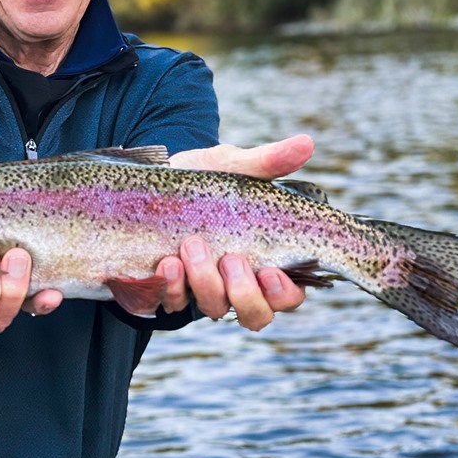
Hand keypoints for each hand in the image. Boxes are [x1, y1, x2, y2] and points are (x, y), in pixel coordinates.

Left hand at [157, 135, 313, 328]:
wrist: (149, 183)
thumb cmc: (202, 179)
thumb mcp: (231, 167)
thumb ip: (266, 162)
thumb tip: (307, 143)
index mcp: (264, 259)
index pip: (288, 295)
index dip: (284, 293)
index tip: (270, 272)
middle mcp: (237, 282)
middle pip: (256, 314)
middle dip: (244, 293)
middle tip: (231, 259)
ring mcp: (203, 289)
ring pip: (215, 308)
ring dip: (205, 283)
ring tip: (191, 247)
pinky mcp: (170, 289)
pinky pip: (174, 304)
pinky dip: (171, 287)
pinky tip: (167, 262)